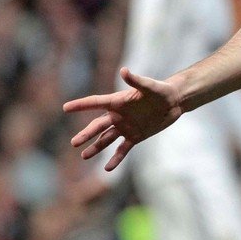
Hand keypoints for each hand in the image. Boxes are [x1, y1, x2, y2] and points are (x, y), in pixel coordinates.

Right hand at [64, 67, 183, 170]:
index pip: (96, 103)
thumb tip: (124, 70)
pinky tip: (107, 169)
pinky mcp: (136, 136)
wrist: (175, 101)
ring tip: (84, 156)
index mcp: (118, 101)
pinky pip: (122, 149)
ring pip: (106, 139)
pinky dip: (115, 159)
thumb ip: (136, 80)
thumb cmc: (161, 90)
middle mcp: (118, 115)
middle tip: (74, 143)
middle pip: (98, 126)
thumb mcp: (150, 85)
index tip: (65, 108)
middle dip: (86, 134)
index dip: (81, 105)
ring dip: (96, 148)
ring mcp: (126, 127)